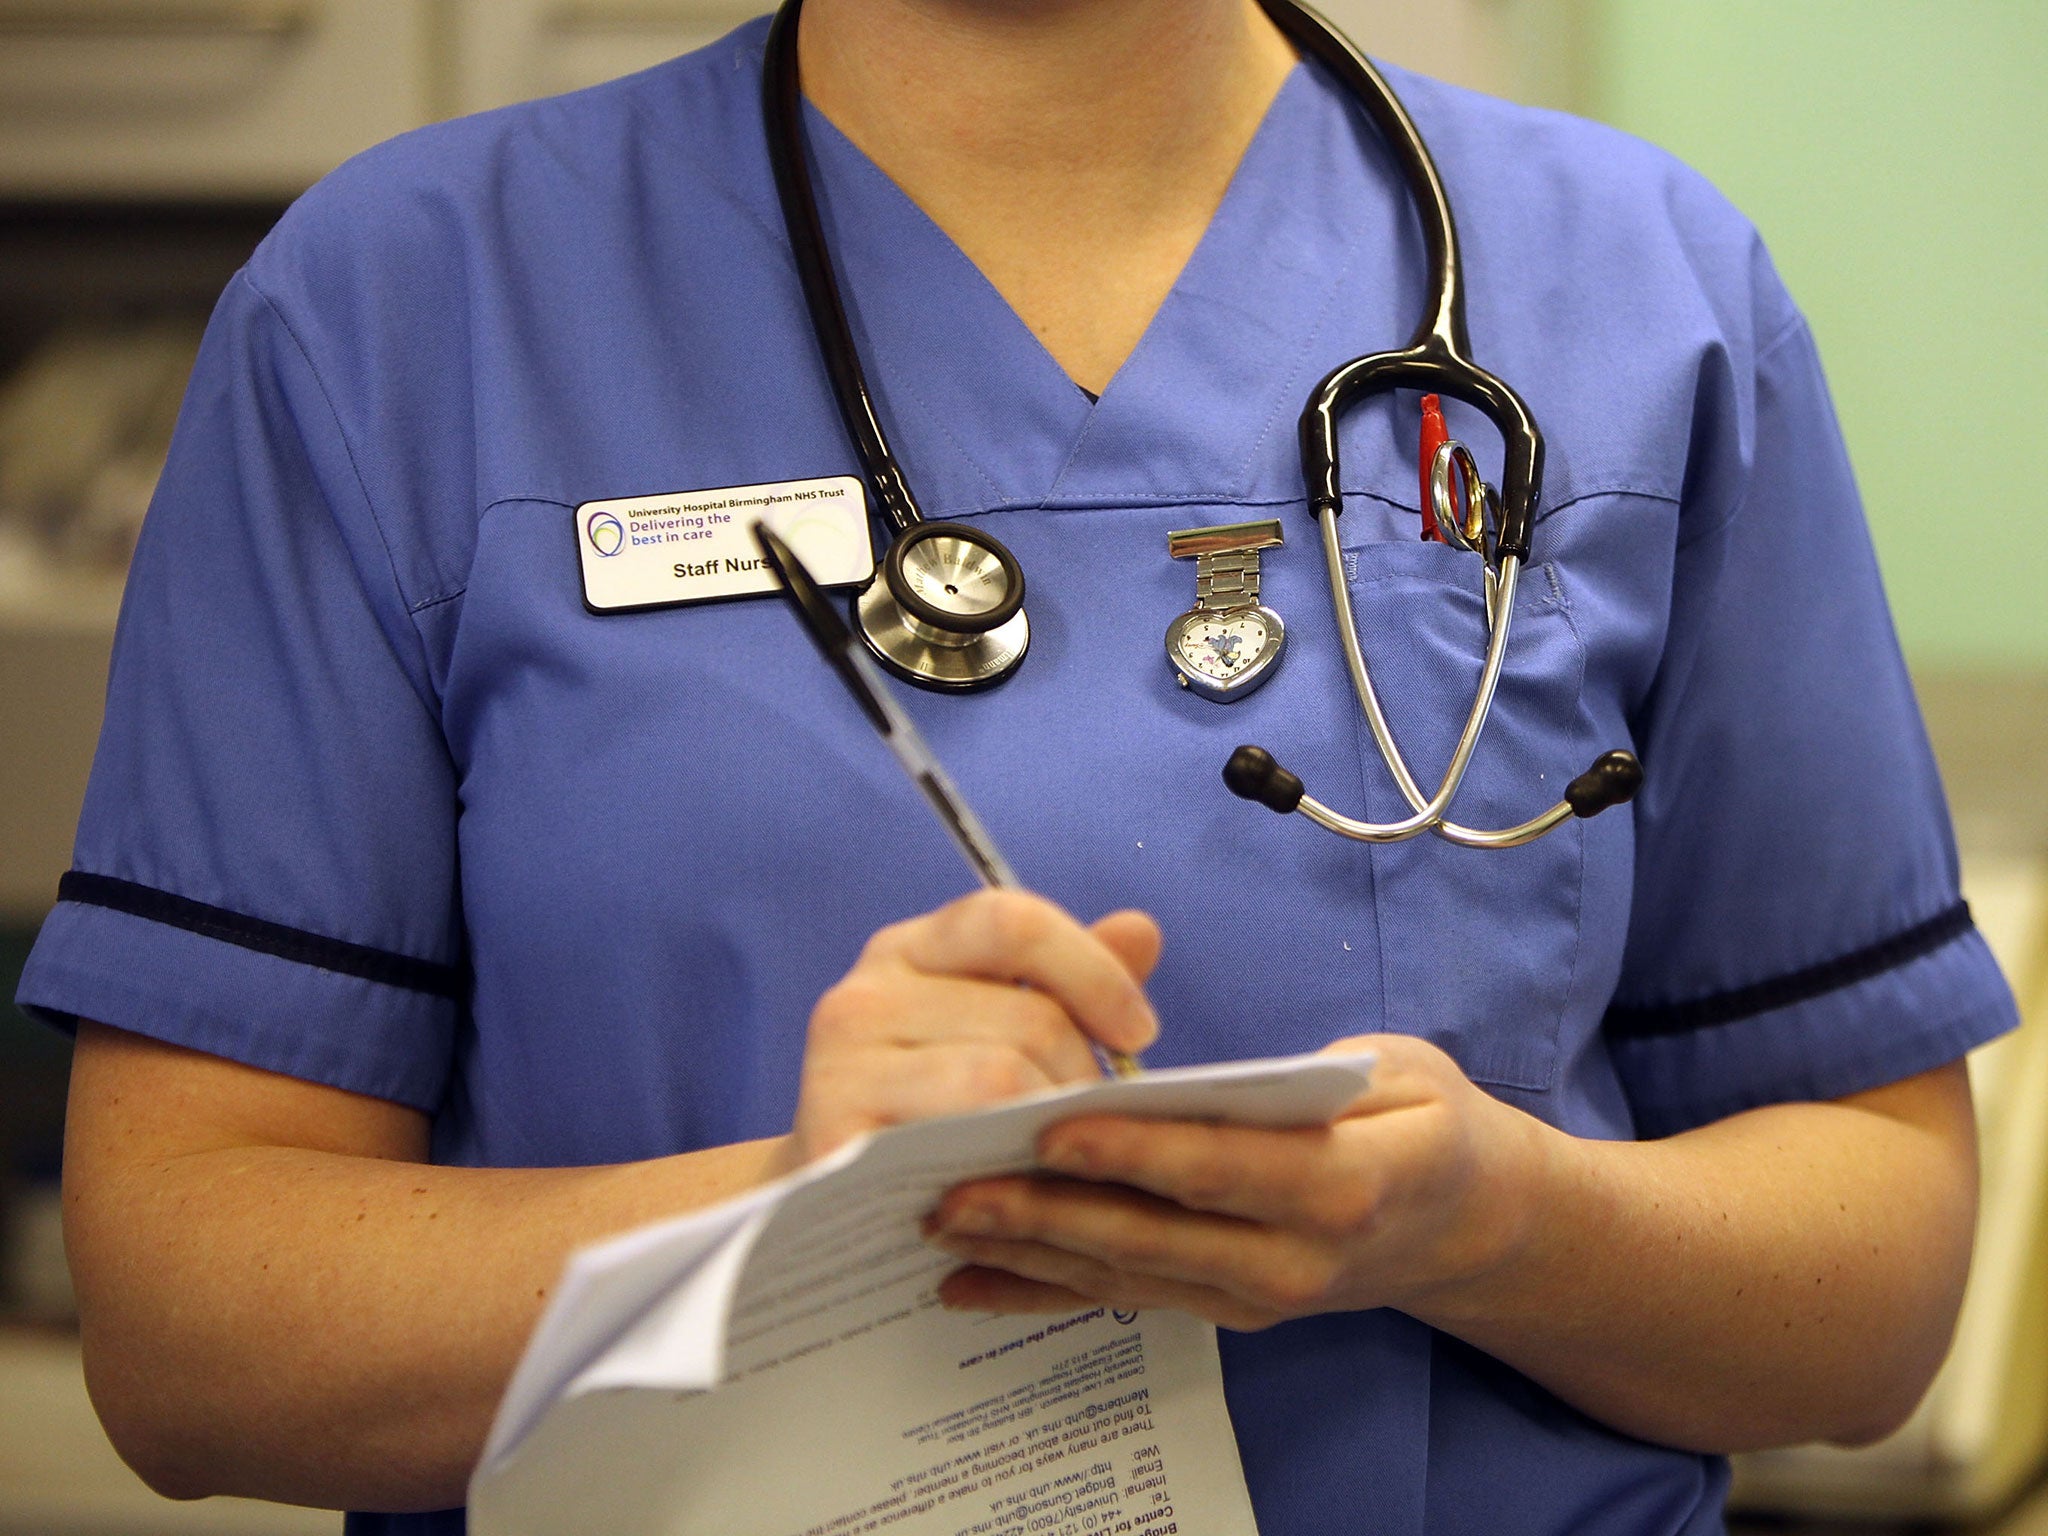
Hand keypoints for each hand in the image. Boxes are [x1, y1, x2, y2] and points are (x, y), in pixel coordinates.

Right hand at [781, 890, 1161, 1169]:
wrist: (833, 1215)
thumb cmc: (935, 1118)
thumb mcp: (999, 1037)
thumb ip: (1068, 985)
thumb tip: (1140, 930)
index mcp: (910, 952)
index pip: (1012, 921)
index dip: (1093, 972)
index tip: (1140, 1033)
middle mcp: (864, 995)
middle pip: (1027, 1016)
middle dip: (1084, 1078)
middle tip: (1097, 1130)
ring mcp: (838, 1064)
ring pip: (1000, 1076)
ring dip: (1054, 1128)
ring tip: (1061, 1162)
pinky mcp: (833, 1137)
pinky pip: (957, 1139)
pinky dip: (1007, 1167)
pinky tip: (1019, 1190)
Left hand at [922, 1033, 1552, 1331]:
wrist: (1468, 1226)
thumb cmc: (1427, 1123)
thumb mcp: (1401, 1071)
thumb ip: (1313, 1076)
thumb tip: (1209, 1079)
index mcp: (1347, 1184)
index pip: (1224, 1168)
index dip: (1135, 1153)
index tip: (1052, 1130)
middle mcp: (1297, 1258)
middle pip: (1156, 1235)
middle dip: (1049, 1214)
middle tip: (957, 1188)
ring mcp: (1257, 1295)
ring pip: (1127, 1275)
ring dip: (1028, 1253)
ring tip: (943, 1224)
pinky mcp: (1225, 1308)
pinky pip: (1124, 1297)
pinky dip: (1043, 1292)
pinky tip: (970, 1284)